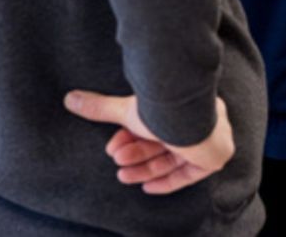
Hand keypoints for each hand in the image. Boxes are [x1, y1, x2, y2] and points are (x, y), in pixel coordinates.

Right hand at [63, 91, 234, 194]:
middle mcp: (200, 118)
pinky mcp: (215, 157)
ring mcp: (210, 138)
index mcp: (183, 102)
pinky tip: (146, 187)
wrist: (189, 121)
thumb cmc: (163, 109)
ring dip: (145, 168)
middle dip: (136, 155)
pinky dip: (167, 181)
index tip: (114, 146)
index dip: (132, 137)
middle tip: (116, 160)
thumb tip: (70, 98)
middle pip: (162, 143)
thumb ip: (101, 108)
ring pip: (172, 158)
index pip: (156, 124)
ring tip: (122, 173)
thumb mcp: (128, 111)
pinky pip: (189, 174)